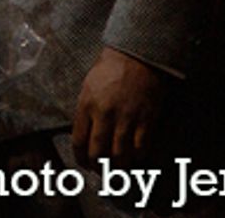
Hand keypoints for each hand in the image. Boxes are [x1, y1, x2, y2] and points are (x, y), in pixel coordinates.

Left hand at [71, 46, 170, 167]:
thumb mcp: (88, 86)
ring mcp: (126, 117)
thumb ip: (85, 110)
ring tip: (118, 170)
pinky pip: (141, 148)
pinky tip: (136, 157)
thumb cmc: (110, 68)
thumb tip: (84, 135)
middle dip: (98, 167)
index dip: (81, 158)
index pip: (79, 141)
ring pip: (120, 155)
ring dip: (118, 167)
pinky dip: (138, 157)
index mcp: (87, 104)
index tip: (84, 164)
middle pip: (98, 153)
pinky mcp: (145, 118)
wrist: (137, 54)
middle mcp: (104, 114)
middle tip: (101, 171)